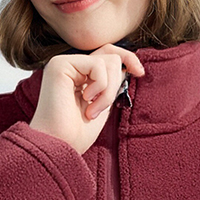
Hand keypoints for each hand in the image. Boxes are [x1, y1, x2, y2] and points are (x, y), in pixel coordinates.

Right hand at [28, 44, 144, 155]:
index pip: (107, 54)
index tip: (140, 73)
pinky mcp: (59, 65)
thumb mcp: (103, 103)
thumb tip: (127, 65)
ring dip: (108, 91)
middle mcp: (70, 65)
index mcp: (78, 74)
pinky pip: (97, 65)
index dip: (128, 58)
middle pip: (111, 55)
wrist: (60, 146)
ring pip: (108, 60)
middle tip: (99, 108)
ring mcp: (63, 63)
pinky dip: (100, 87)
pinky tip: (86, 101)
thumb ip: (111, 82)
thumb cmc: (77, 133)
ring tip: (92, 110)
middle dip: (115, 84)